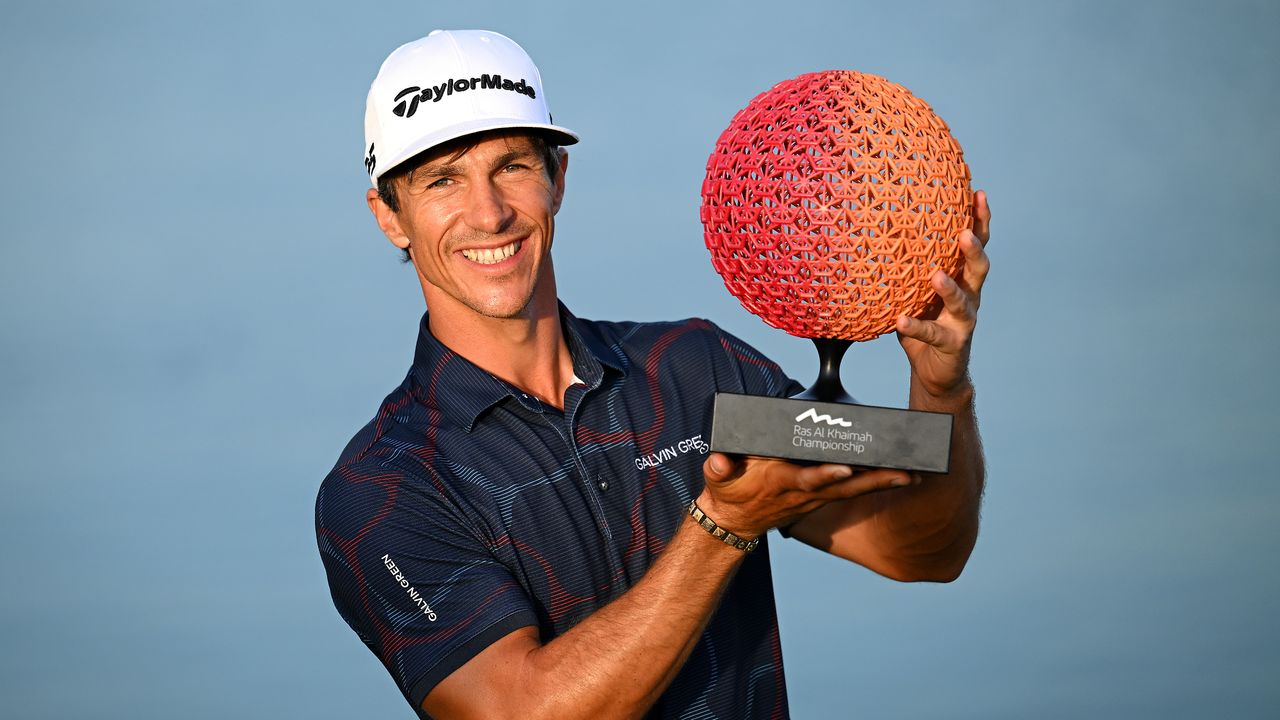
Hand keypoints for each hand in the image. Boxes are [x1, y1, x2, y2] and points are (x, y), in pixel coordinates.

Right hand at [697, 453, 913, 538]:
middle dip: (872, 481)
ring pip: (853, 489)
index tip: (846, 468)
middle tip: (905, 473)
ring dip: (882, 482)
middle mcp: (803, 492)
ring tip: (913, 474)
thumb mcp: (717, 479)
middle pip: (843, 486)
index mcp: (779, 483)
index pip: (805, 479)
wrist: (734, 521)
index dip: (825, 476)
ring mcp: (815, 497)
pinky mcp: (821, 496)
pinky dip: (876, 483)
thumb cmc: (728, 492)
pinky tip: (901, 476)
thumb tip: (718, 461)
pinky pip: (852, 489)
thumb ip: (717, 468)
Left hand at [895, 190, 991, 398]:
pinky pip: (932, 334)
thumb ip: (909, 267)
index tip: (978, 194)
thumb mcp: (917, 291)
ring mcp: (963, 322)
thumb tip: (878, 232)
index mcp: (964, 279)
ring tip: (936, 276)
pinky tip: (902, 320)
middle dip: (974, 249)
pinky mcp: (952, 344)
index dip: (980, 221)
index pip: (977, 245)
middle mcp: (970, 297)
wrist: (936, 370)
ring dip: (949, 288)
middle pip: (978, 269)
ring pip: (963, 302)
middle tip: (964, 232)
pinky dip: (916, 326)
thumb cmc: (926, 323)